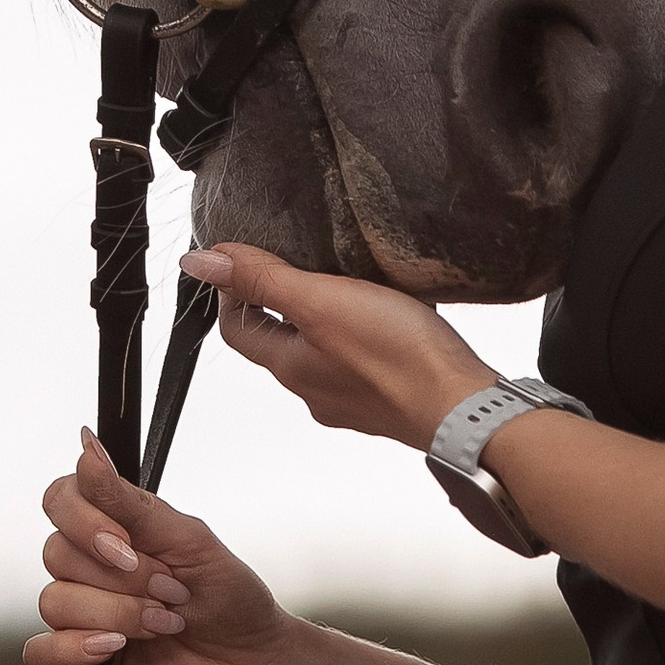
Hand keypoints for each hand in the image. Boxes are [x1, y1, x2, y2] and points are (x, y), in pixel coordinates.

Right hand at [23, 434, 294, 664]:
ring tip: (166, 625)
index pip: (61, 499)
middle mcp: (89, 571)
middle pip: (55, 551)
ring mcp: (79, 620)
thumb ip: (128, 501)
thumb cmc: (229, 600)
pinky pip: (40, 652)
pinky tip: (115, 650)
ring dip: (116, 612)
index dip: (86, 519)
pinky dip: (77, 648)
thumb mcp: (188, 540)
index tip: (128, 541)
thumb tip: (86, 444)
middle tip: (170, 590)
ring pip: (54, 600)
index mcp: (113, 531)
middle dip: (121, 574)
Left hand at [183, 242, 492, 452]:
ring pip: (320, 355)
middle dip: (278, 303)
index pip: (237, 329)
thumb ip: (263, 279)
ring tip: (345, 286)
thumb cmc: (396, 357)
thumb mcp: (319, 301)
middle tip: (296, 261)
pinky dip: (359, 339)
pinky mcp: (387, 400)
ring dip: (322, 322)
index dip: (232, 292)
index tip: (242, 258)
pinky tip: (385, 320)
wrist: (463, 407)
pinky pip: (358, 365)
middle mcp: (314, 391)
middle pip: (277, 343)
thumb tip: (200, 262)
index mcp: (289, 368)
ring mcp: (352, 400)